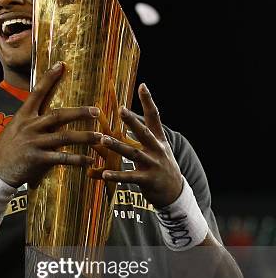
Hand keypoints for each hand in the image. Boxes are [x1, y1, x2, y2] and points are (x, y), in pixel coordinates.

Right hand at [0, 62, 101, 187]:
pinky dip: (78, 160)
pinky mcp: (38, 159)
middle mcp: (30, 127)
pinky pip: (63, 158)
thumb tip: (51, 113)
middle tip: (97, 111)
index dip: (49, 79)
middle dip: (80, 112)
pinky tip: (90, 160)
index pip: (37, 93)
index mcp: (23, 116)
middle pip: (59, 115)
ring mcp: (34, 143)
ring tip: (100, 137)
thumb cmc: (8, 149)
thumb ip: (32, 120)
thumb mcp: (15, 128)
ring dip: (85, 137)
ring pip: (65, 137)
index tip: (61, 65)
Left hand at [100, 83, 182, 207]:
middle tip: (121, 109)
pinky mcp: (147, 180)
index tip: (142, 85)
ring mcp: (153, 164)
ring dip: (117, 146)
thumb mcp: (158, 147)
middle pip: (144, 132)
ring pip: (132, 153)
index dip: (148, 101)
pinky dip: (117, 175)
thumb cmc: (161, 165)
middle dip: (133, 121)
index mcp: (158, 139)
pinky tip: (104, 174)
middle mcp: (156, 149)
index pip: (154, 116)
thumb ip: (146, 132)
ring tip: (102, 140)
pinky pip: (129, 177)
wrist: (175, 192)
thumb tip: (133, 116)